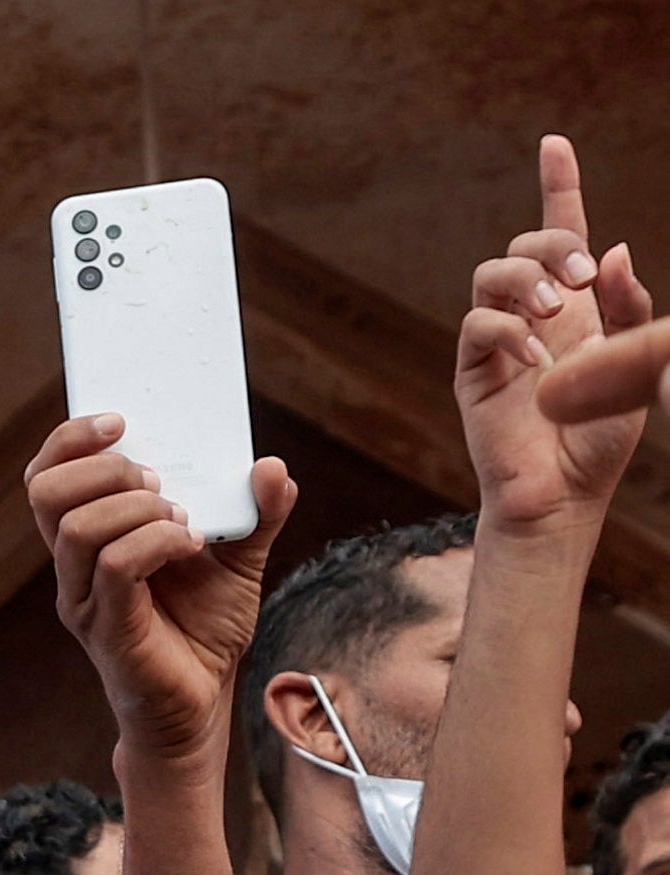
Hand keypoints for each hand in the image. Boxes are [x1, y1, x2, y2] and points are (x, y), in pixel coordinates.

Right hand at [25, 415, 294, 761]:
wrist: (201, 704)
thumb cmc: (204, 631)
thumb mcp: (241, 559)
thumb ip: (258, 512)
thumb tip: (271, 467)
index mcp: (89, 540)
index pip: (47, 477)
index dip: (70, 439)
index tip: (120, 421)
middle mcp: (73, 567)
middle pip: (45, 493)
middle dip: (105, 468)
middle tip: (158, 480)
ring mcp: (84, 598)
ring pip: (77, 527)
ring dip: (137, 507)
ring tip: (182, 520)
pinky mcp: (107, 626)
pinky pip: (116, 565)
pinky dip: (157, 541)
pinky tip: (190, 545)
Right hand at [459, 137, 653, 530]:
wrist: (564, 496)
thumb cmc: (601, 438)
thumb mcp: (634, 361)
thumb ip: (627, 306)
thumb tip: (611, 249)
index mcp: (577, 306)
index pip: (563, 232)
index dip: (558, 186)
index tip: (555, 144)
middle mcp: (534, 315)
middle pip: (525, 244)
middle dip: (551, 244)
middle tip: (579, 279)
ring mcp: (499, 342)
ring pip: (491, 274)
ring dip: (524, 279)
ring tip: (554, 310)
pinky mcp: (473, 372)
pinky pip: (478, 326)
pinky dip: (508, 331)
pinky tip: (537, 360)